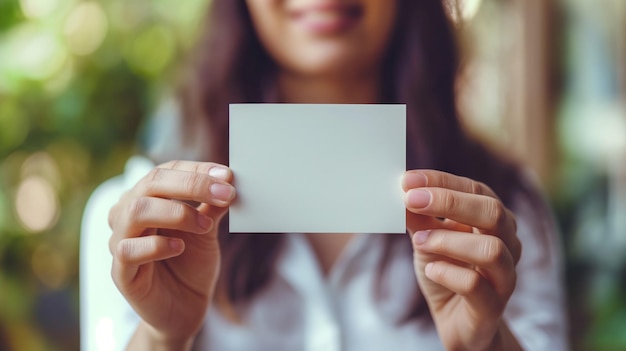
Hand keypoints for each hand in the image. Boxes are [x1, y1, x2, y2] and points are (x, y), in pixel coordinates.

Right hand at [108, 161, 235, 345]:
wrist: (184, 309)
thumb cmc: (191, 265)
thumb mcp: (207, 231)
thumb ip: (212, 206)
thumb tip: (229, 180)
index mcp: (149, 198)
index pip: (167, 171)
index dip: (197, 170)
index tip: (227, 175)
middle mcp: (130, 214)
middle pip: (150, 183)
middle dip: (191, 184)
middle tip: (224, 192)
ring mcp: (121, 241)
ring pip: (135, 211)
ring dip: (176, 212)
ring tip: (204, 224)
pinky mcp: (121, 272)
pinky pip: (129, 250)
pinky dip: (157, 245)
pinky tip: (180, 247)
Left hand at [403, 170, 521, 350]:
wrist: (457, 322)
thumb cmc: (446, 273)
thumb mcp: (427, 240)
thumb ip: (419, 217)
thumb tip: (403, 191)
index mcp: (493, 221)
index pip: (475, 189)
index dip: (442, 181)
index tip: (408, 180)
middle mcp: (507, 244)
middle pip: (493, 212)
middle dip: (450, 202)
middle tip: (412, 200)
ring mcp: (504, 276)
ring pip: (490, 249)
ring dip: (447, 240)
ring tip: (419, 241)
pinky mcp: (493, 307)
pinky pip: (476, 285)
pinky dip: (448, 273)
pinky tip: (431, 270)